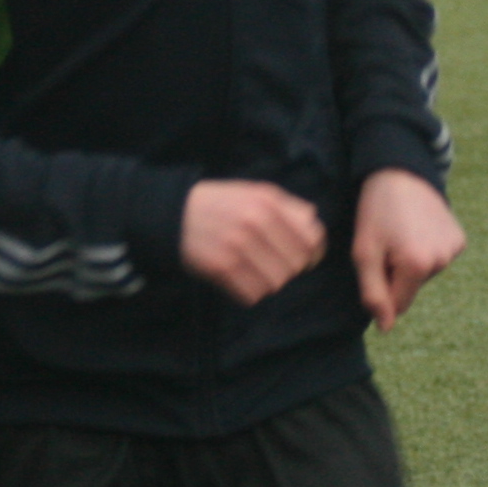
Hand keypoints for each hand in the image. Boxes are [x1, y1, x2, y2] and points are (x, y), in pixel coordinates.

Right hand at [181, 180, 325, 305]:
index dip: (312, 252)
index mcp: (269, 201)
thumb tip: (314, 227)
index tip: (303, 258)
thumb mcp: (255, 192)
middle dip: (289, 269)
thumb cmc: (220, 204)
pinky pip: (253, 294)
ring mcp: (238, 245)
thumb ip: (287, 207)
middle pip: (297, 264)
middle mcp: (256, 221)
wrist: (174, 213)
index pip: (312, 237)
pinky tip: (239, 279)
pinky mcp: (221, 267)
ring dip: (268, 282)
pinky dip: (249, 292)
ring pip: (277, 282)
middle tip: (273, 265)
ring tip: (254, 271)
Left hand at [351, 168, 463, 330]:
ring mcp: (454, 250)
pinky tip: (418, 228)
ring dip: (411, 261)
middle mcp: (441, 261)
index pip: (397, 305)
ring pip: (425, 274)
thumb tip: (385, 327)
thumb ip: (373, 293)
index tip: (377, 260)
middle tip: (387, 242)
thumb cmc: (376, 212)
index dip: (381, 287)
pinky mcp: (460, 240)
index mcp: (417, 266)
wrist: (400, 172)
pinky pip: (438, 258)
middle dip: (396, 274)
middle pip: (412, 289)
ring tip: (402, 232)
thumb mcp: (364, 253)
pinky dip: (426, 249)